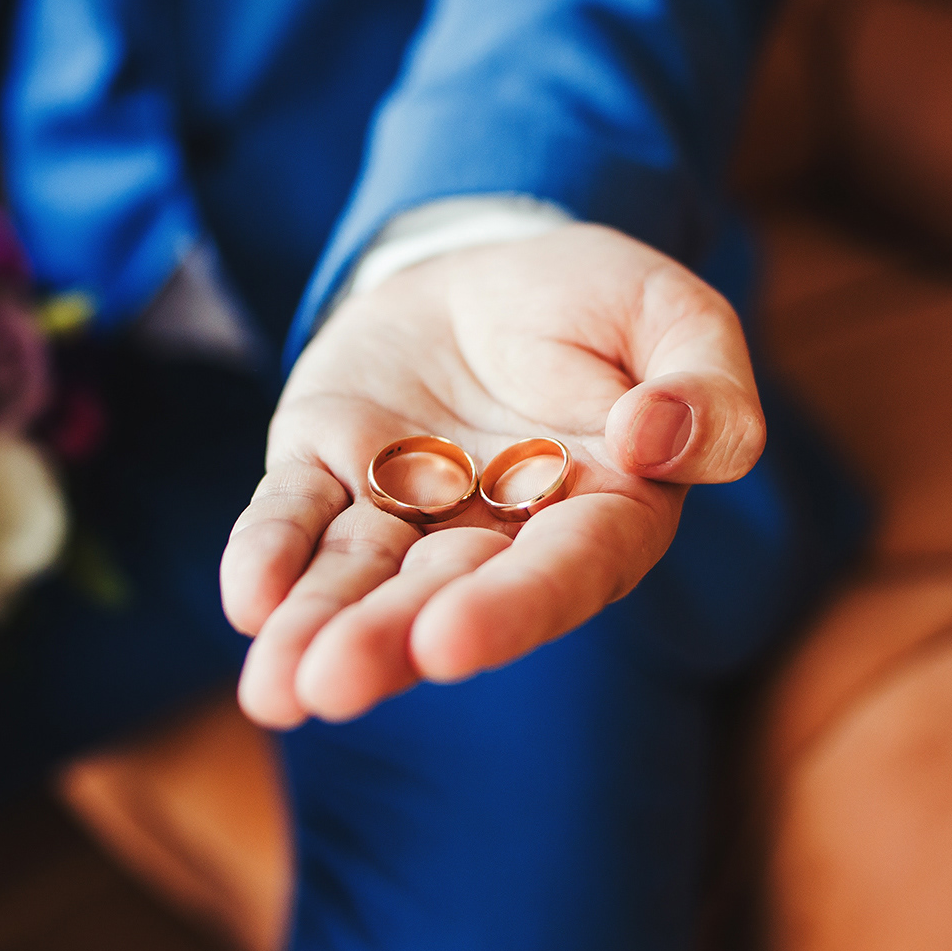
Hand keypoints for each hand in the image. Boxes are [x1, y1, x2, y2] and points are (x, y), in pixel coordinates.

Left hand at [220, 224, 764, 727]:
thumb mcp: (677, 319)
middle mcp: (495, 535)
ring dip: (314, 628)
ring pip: (357, 577)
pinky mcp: (328, 465)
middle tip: (328, 686)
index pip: (558, 575)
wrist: (492, 259)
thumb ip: (705, 389)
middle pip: (440, 597)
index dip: (505, 611)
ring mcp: (403, 507)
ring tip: (273, 691)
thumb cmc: (600, 306)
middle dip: (384, 641)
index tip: (445, 643)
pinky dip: (269, 551)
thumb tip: (654, 442)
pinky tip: (246, 598)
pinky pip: (293, 513)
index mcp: (598, 516)